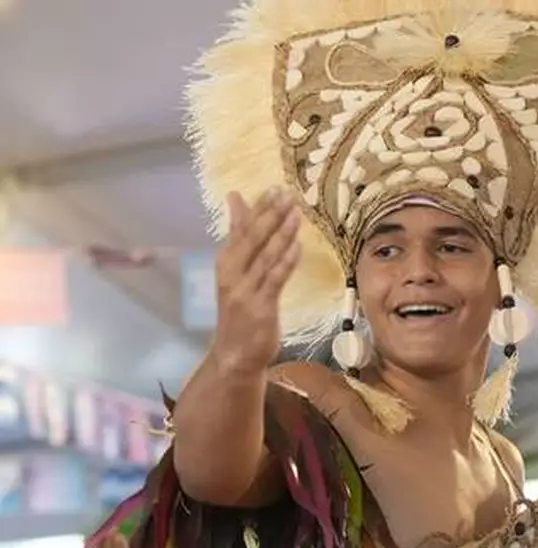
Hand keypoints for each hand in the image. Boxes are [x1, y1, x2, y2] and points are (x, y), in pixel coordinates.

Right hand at [211, 188, 302, 373]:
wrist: (233, 355)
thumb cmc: (239, 310)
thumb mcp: (236, 274)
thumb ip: (242, 241)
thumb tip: (238, 204)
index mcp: (225, 263)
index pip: (240, 229)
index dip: (257, 208)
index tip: (273, 187)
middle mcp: (231, 273)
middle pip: (252, 238)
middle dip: (270, 214)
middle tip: (286, 193)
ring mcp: (245, 290)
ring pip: (265, 256)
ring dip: (281, 233)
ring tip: (296, 212)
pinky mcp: (260, 307)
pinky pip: (275, 280)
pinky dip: (286, 261)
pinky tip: (297, 246)